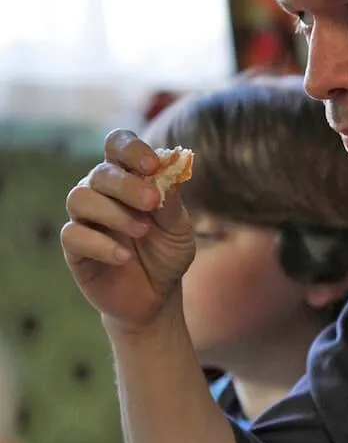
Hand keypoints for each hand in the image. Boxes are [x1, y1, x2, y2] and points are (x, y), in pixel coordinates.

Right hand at [61, 130, 195, 332]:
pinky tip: (124, 256)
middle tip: (153, 202)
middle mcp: (101, 192)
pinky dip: (100, 244)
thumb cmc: (166, 254)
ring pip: (80, 198)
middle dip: (127, 184)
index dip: (131, 149)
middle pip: (100, 173)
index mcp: (128, 178)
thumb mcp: (179, 230)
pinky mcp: (75, 248)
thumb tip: (169, 173)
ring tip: (142, 231)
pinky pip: (73, 235)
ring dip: (113, 212)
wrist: (156, 296)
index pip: (117, 145)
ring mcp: (85, 219)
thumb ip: (172, 204)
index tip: (153, 165)